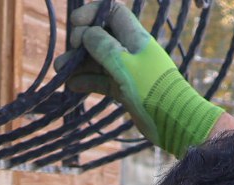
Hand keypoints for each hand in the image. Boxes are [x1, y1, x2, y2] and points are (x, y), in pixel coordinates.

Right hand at [68, 1, 226, 156]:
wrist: (172, 121)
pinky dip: (87, 81)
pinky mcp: (125, 90)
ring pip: (98, 61)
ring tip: (60, 70)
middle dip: (81, 42)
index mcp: (135, 37)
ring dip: (79, 63)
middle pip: (101, 37)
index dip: (93, 13)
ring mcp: (128, 71)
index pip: (113, 13)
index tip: (75, 23)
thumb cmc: (152, 89)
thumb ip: (103, 47)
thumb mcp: (124, 65)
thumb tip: (86, 33)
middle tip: (69, 53)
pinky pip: (102, 80)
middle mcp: (131, 51)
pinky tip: (72, 85)